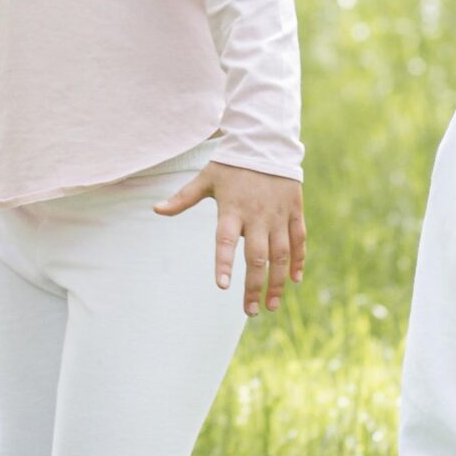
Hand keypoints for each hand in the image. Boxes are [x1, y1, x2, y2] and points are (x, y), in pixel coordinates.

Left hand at [155, 161, 305, 313]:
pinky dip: (298, 261)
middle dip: (254, 286)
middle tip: (250, 311)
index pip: (225, 241)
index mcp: (232, 209)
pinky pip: (299, 241)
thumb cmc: (231, 166)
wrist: (266, 144)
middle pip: (257, 256)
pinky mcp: (295, 212)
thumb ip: (182, 198)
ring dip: (277, 282)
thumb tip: (156, 210)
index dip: (224, 263)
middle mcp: (257, 215)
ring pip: (281, 255)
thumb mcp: (205, 179)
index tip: (222, 286)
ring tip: (270, 306)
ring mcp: (278, 215)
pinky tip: (294, 281)